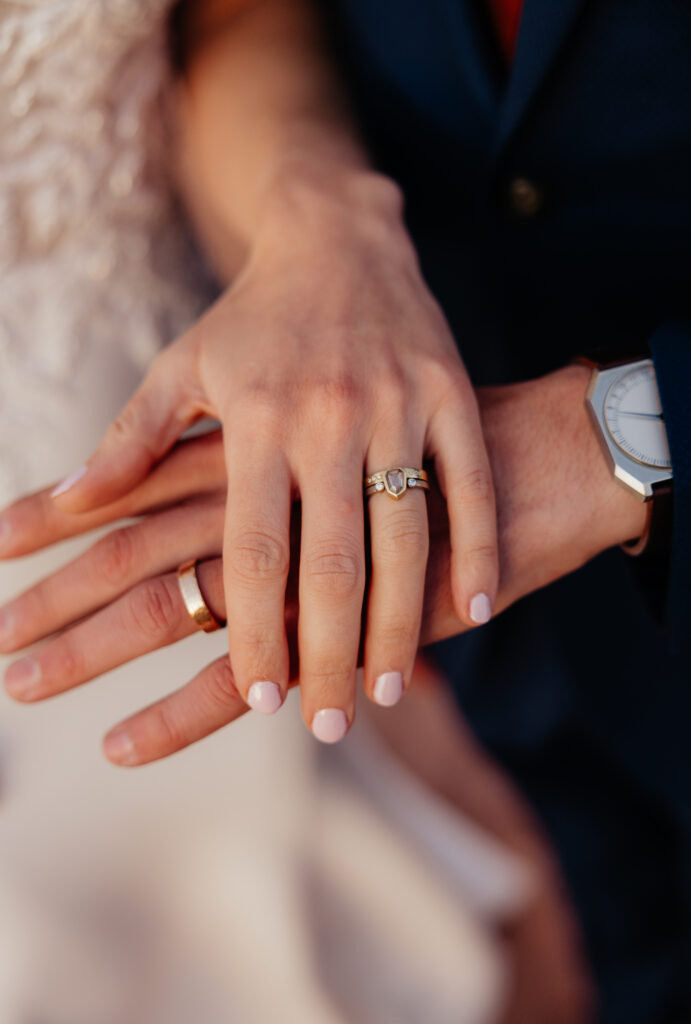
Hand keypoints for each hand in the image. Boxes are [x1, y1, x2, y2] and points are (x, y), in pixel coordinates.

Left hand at [0, 365, 644, 764]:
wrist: (343, 235)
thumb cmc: (255, 317)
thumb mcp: (181, 367)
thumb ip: (128, 440)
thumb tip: (66, 503)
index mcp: (253, 419)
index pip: (251, 548)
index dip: (253, 628)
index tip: (258, 695)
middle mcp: (325, 417)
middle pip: (329, 560)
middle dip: (329, 652)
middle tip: (326, 722)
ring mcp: (395, 405)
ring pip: (402, 535)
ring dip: (400, 620)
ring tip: (387, 688)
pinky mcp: (449, 394)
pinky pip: (464, 483)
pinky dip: (472, 548)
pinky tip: (474, 611)